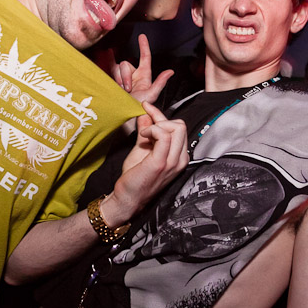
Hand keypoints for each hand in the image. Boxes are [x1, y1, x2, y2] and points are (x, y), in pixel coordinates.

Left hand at [109, 102, 187, 223]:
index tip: (147, 108)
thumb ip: (146, 132)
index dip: (161, 115)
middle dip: (161, 119)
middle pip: (180, 125)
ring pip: (176, 128)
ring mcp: (172, 162)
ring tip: (144, 134)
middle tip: (145, 126)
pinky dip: (153, 130)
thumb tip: (145, 114)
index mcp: (178, 157)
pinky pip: (164, 136)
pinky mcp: (160, 163)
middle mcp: (179, 159)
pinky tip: (143, 136)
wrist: (127, 199)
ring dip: (157, 125)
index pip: (178, 128)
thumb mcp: (142, 149)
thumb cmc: (135, 178)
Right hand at [110, 34, 173, 102]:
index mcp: (144, 75)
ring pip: (118, 69)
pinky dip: (108, 61)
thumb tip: (170, 72)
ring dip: (119, 80)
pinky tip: (107, 54)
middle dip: (126, 77)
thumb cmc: (139, 108)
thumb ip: (160, 83)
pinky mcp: (114, 81)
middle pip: (126, 64)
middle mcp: (133, 74)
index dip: (144, 46)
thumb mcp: (151, 95)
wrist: (124, 114)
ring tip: (121, 91)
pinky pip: (110, 69)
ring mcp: (123, 77)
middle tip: (128, 89)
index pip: (145, 57)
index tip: (142, 36)